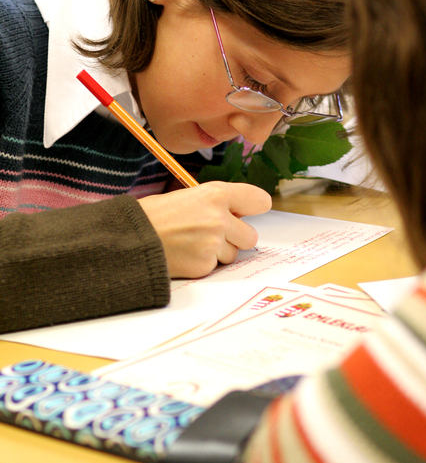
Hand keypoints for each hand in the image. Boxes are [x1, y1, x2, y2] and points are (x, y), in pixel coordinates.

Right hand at [138, 181, 271, 277]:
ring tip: (191, 244)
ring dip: (217, 253)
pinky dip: (202, 264)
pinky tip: (184, 255)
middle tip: (212, 235)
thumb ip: (216, 204)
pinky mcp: (205, 265)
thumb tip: (237, 214)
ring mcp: (213, 244)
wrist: (129, 238)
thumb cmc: (154, 215)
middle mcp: (219, 218)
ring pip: (232, 255)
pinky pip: (214, 267)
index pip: (259, 200)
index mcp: (216, 194)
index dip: (254, 208)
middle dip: (236, 238)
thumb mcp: (188, 197)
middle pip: (250, 236)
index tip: (248, 212)